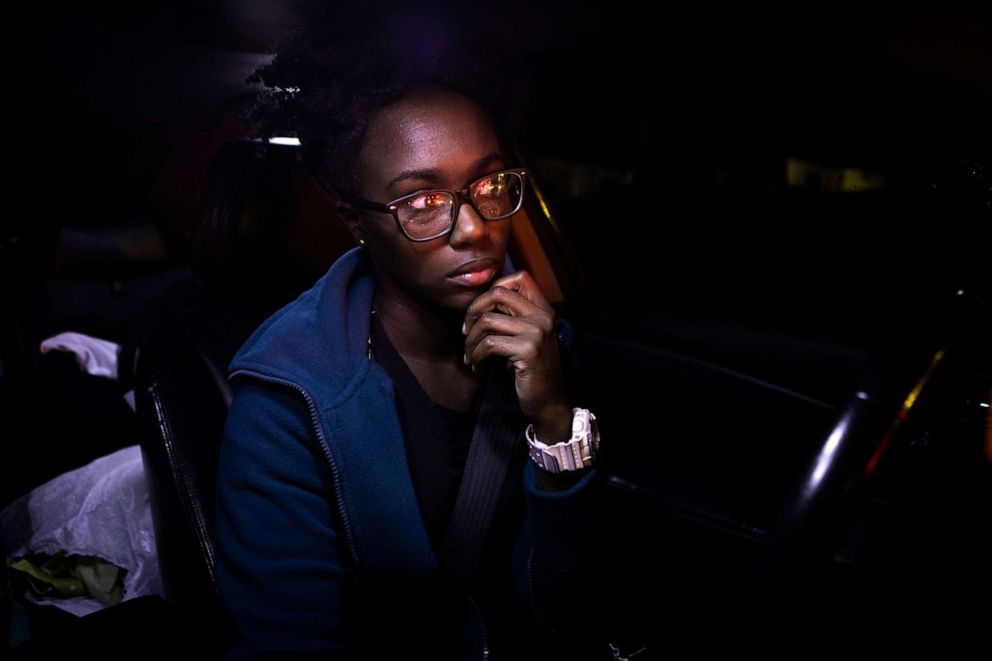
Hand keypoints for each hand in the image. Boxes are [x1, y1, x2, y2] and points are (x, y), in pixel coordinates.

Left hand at [463, 271, 571, 442]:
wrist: (548, 401)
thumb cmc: (531, 370)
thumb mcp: (526, 337)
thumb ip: (511, 318)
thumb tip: (477, 306)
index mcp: (543, 309)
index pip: (518, 278)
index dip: (492, 290)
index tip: (480, 312)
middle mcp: (543, 316)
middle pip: (497, 293)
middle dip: (473, 311)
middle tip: (465, 332)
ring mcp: (537, 332)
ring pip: (487, 321)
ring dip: (470, 340)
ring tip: (470, 355)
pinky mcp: (528, 350)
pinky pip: (489, 344)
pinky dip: (476, 355)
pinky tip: (477, 366)